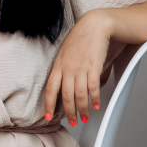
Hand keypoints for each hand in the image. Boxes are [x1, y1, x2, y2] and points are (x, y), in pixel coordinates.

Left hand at [45, 10, 111, 125]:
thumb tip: (66, 83)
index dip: (49, 104)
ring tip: (85, 117)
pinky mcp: (94, 67)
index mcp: (58, 65)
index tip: (49, 116)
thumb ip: (64, 67)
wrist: (95, 25)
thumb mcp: (66, 52)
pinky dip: (95, 99)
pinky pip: (93, 88)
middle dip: (69, 112)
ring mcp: (80, 69)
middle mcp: (68, 69)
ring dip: (83, 110)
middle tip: (73, 122)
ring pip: (79, 96)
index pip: (50, 89)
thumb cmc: (81, 37)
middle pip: (66, 96)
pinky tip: (96, 105)